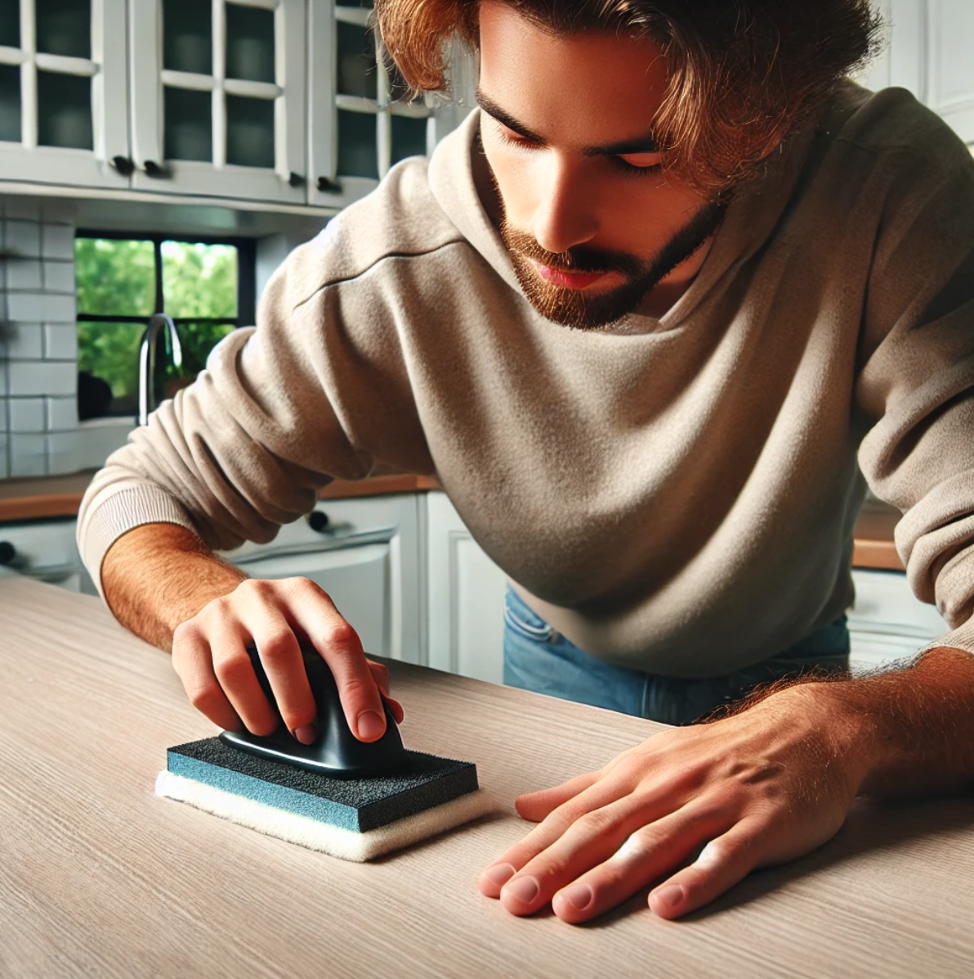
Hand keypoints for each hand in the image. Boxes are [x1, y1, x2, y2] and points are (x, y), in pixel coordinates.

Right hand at [170, 576, 403, 744]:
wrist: (217, 605)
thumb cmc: (281, 630)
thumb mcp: (320, 638)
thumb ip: (359, 674)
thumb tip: (389, 715)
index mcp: (306, 596)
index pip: (338, 638)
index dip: (355, 688)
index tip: (368, 729)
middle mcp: (262, 596)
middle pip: (280, 649)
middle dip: (298, 701)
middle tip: (308, 733)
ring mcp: (221, 613)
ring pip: (235, 669)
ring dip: (258, 712)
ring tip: (271, 729)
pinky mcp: (187, 635)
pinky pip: (201, 686)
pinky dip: (223, 716)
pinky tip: (239, 722)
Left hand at [478, 684, 867, 920]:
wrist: (805, 730)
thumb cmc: (718, 752)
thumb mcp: (646, 761)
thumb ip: (585, 787)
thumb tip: (525, 805)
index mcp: (637, 771)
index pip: (573, 814)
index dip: (531, 848)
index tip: (493, 881)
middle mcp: (668, 783)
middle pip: (603, 828)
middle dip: (555, 865)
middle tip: (515, 901)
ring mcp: (714, 801)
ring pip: (654, 842)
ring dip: (611, 877)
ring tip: (572, 908)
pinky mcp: (760, 823)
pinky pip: (724, 854)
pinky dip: (696, 881)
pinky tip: (668, 906)